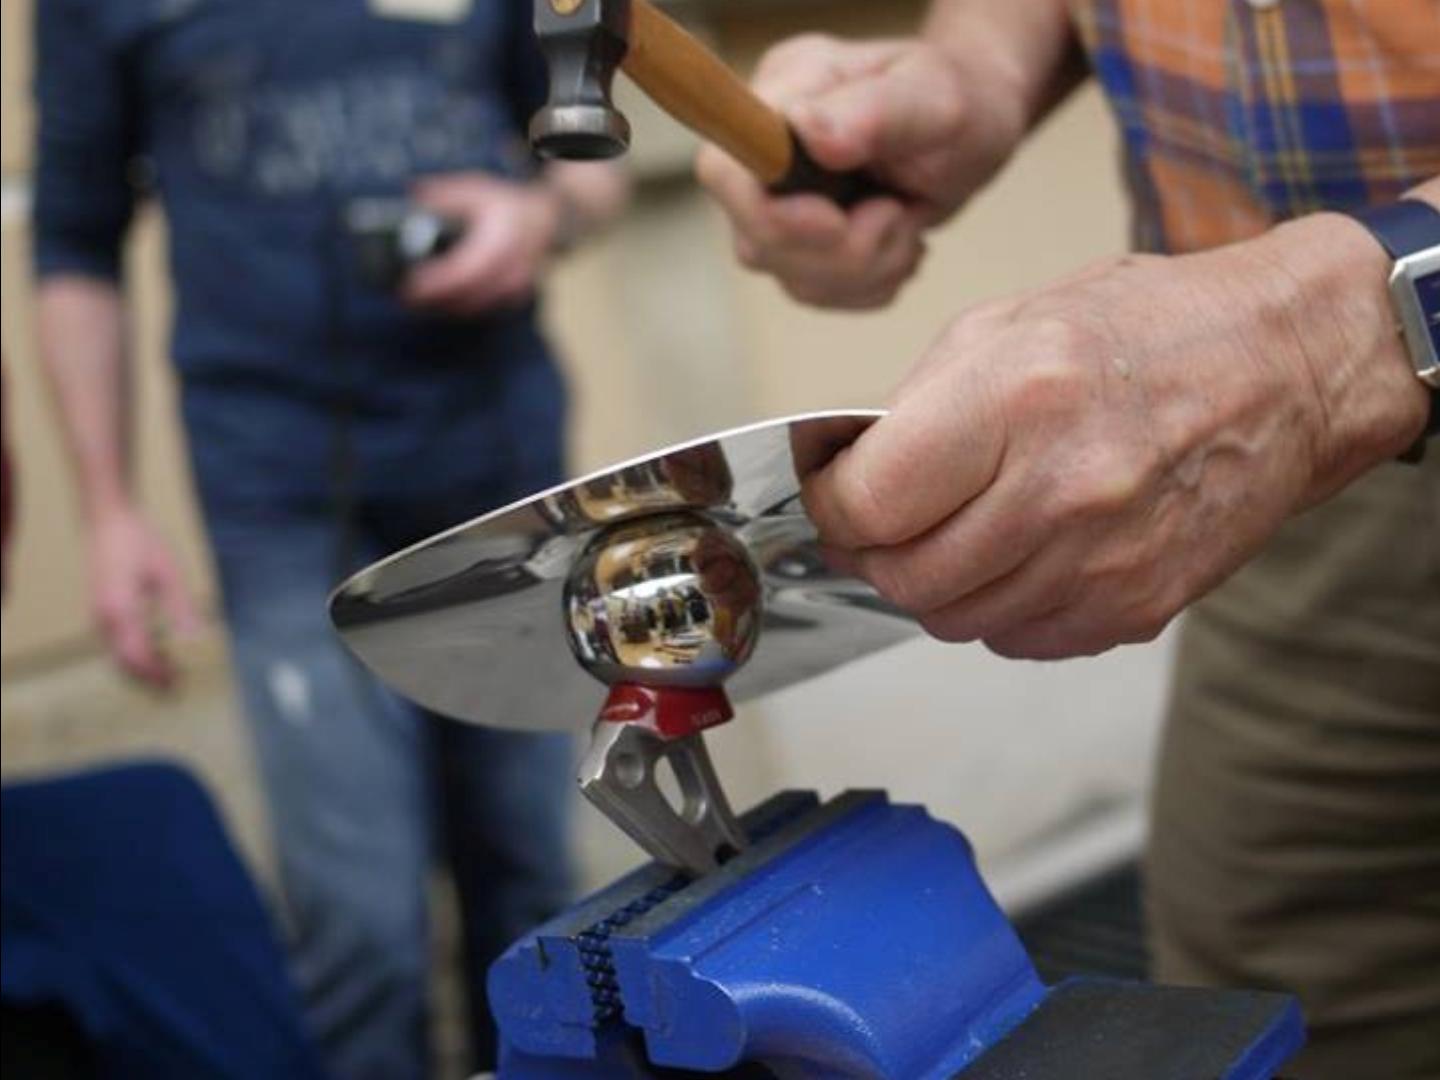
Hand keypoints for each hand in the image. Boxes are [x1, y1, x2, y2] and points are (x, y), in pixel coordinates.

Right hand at [89, 508, 200, 687]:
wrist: (108, 518)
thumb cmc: (139, 540)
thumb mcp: (168, 572)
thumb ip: (180, 607)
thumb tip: (195, 637)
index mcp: (121, 612)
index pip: (139, 656)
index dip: (157, 674)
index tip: (176, 684)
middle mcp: (104, 618)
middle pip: (123, 661)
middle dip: (146, 677)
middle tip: (172, 686)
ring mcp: (97, 613)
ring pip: (115, 653)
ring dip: (139, 665)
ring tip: (166, 670)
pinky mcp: (98, 606)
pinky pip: (112, 640)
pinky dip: (131, 651)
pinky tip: (153, 646)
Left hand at [401, 173, 560, 314]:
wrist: (546, 221)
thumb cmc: (507, 206)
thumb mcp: (476, 191)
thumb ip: (445, 196)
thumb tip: (414, 199)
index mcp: (501, 241)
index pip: (465, 271)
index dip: (437, 283)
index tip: (411, 286)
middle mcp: (511, 268)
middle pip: (468, 296)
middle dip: (434, 301)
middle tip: (406, 298)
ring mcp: (515, 287)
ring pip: (475, 307)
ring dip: (445, 308)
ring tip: (418, 302)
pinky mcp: (514, 298)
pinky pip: (484, 310)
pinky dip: (460, 309)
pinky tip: (441, 304)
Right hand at [696, 35, 1024, 308]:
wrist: (975, 129)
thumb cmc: (959, 101)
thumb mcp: (933, 98)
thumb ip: (872, 111)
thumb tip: (807, 130)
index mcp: (784, 94)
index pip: (724, 170)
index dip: (769, 216)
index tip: (836, 219)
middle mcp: (765, 151)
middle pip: (757, 241)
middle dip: (842, 251)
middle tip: (899, 213)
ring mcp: (777, 202)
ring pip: (791, 277)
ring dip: (866, 270)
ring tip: (906, 223)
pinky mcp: (799, 244)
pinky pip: (819, 293)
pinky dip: (870, 285)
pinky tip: (897, 244)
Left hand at [796, 217, 1427, 658]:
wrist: (1289, 369)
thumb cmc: (1148, 330)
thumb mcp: (1010, 323)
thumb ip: (918, 407)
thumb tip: (849, 477)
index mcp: (1015, 398)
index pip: (869, 505)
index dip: (831, 507)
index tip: (831, 498)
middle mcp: (1060, 490)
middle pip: (905, 577)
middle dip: (874, 553)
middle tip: (883, 523)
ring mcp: (1101, 561)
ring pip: (955, 620)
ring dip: (936, 584)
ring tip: (960, 529)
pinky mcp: (1134, 608)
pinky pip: (1018, 639)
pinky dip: (999, 607)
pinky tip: (1023, 552)